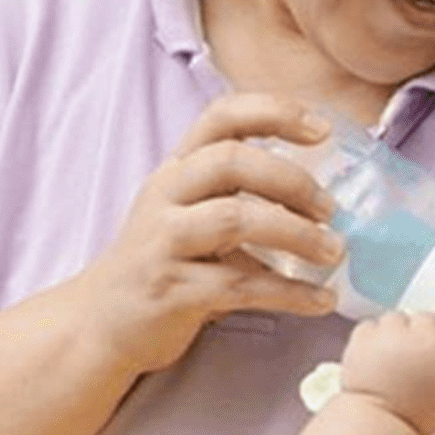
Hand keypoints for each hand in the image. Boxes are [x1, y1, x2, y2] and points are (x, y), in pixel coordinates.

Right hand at [76, 93, 343, 374]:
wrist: (101, 322)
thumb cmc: (162, 262)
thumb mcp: (187, 212)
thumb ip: (236, 192)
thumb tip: (321, 193)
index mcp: (177, 169)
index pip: (221, 117)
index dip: (274, 113)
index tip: (323, 129)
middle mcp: (165, 196)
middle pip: (231, 161)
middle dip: (290, 180)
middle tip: (330, 208)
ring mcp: (163, 243)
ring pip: (233, 220)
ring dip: (295, 234)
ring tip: (333, 251)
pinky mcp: (170, 291)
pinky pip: (239, 286)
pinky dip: (289, 293)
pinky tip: (321, 299)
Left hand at [339, 307, 434, 434]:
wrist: (379, 425)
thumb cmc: (421, 415)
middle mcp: (422, 334)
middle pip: (424, 317)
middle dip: (419, 333)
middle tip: (413, 358)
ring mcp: (390, 333)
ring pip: (395, 318)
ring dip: (394, 334)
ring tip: (390, 361)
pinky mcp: (364, 336)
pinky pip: (370, 326)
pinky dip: (371, 339)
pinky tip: (373, 360)